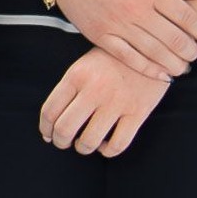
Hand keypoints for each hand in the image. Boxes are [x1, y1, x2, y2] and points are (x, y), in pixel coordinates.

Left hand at [38, 51, 167, 156]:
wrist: (152, 46)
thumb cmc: (114, 58)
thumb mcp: (85, 64)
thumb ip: (69, 89)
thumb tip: (51, 123)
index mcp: (77, 75)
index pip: (49, 111)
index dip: (45, 128)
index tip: (48, 134)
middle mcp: (94, 89)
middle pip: (64, 129)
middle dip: (60, 141)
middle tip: (63, 142)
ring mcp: (117, 102)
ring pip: (89, 141)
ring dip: (83, 148)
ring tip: (84, 143)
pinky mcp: (138, 112)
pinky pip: (117, 144)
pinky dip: (108, 151)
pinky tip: (106, 144)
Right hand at [51, 0, 196, 77]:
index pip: (185, 16)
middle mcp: (136, 9)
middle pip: (173, 38)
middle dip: (190, 50)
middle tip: (196, 54)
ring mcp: (117, 25)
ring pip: (154, 52)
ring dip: (174, 63)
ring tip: (183, 67)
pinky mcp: (100, 36)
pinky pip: (129, 58)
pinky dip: (148, 69)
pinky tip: (162, 75)